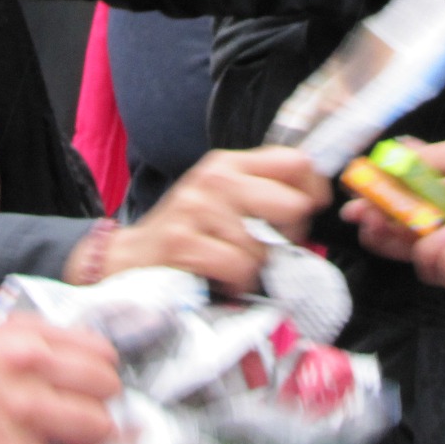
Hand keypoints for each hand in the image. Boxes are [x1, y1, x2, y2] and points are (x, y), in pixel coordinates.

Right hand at [0, 318, 120, 443]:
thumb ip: (22, 338)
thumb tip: (64, 350)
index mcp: (22, 339)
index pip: (98, 350)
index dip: (101, 374)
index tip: (93, 392)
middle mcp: (29, 370)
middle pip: (107, 387)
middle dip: (104, 408)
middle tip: (88, 425)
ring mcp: (24, 417)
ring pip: (100, 429)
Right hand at [83, 148, 331, 290]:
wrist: (130, 259)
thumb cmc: (188, 234)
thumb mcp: (223, 200)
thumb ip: (263, 193)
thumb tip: (315, 201)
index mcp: (228, 163)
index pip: (296, 161)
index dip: (313, 190)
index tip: (308, 210)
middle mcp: (214, 178)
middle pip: (292, 204)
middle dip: (288, 235)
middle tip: (267, 246)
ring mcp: (198, 208)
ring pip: (265, 245)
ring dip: (255, 266)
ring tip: (232, 263)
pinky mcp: (184, 242)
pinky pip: (240, 267)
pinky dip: (237, 282)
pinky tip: (221, 278)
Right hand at [344, 125, 444, 292]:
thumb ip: (442, 159)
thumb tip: (398, 157)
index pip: (407, 194)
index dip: (379, 195)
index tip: (357, 191)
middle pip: (403, 233)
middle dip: (380, 227)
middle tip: (370, 218)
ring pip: (419, 260)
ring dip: (418, 244)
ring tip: (441, 227)